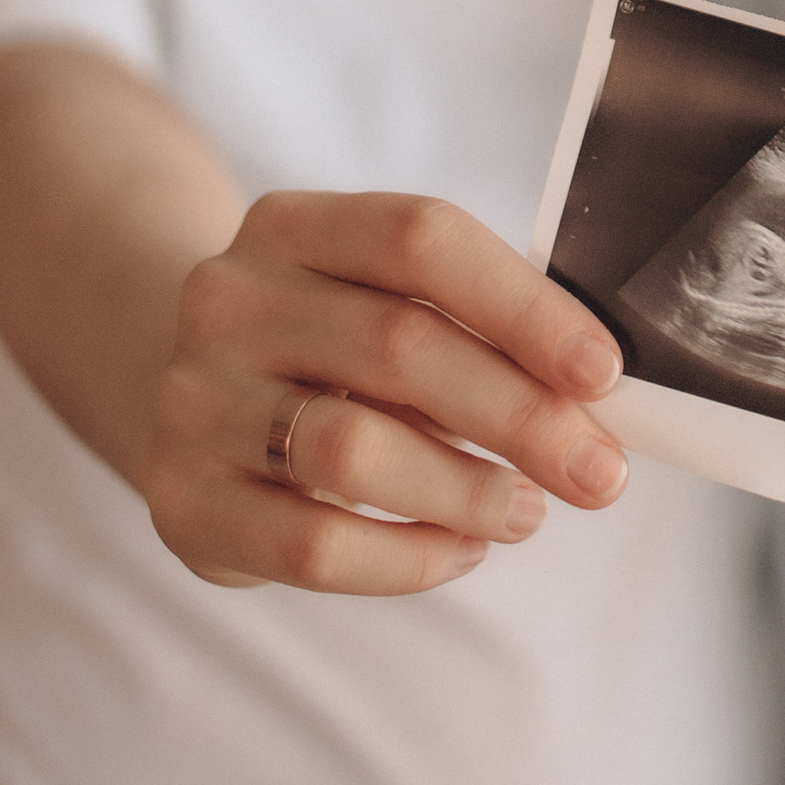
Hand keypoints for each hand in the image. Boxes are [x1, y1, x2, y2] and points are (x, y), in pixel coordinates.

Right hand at [145, 193, 629, 596]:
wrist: (180, 390)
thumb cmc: (327, 346)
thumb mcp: (378, 302)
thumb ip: (471, 328)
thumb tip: (592, 400)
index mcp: (290, 225)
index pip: (420, 239)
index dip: (522, 305)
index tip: (603, 372)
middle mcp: (228, 300)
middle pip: (397, 347)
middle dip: (520, 416)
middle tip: (600, 473)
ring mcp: (192, 401)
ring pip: (352, 451)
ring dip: (465, 490)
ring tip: (527, 512)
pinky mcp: (182, 501)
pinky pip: (312, 547)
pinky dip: (407, 560)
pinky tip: (461, 551)